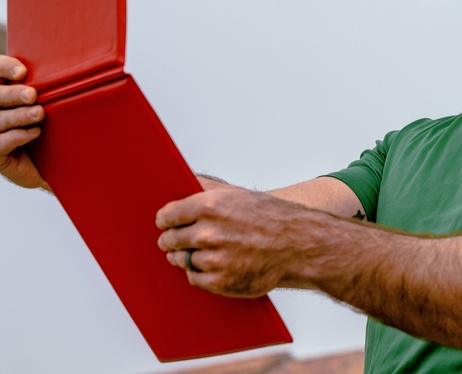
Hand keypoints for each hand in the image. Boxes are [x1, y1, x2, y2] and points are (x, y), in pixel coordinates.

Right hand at [0, 54, 48, 189]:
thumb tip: (90, 67)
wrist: (58, 167)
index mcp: (6, 92)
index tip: (22, 71)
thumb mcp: (59, 104)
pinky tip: (34, 133)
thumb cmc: (58, 128)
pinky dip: (16, 137)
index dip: (2, 66)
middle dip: (12, 94)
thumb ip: (60, 86)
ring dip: (19, 116)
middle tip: (33, 95)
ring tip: (40, 114)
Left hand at [156, 183, 322, 297]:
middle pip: (169, 240)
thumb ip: (205, 187)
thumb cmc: (268, 216)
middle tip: (181, 239)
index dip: (165, 220)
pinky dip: (200, 273)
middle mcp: (208, 233)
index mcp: (208, 206)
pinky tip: (215, 264)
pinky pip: (194, 278)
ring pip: (181, 260)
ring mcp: (213, 259)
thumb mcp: (236, 194)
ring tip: (205, 251)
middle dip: (172, 239)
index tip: (166, 223)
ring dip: (187, 256)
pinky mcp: (220, 281)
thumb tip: (181, 180)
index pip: (167, 216)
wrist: (296, 244)